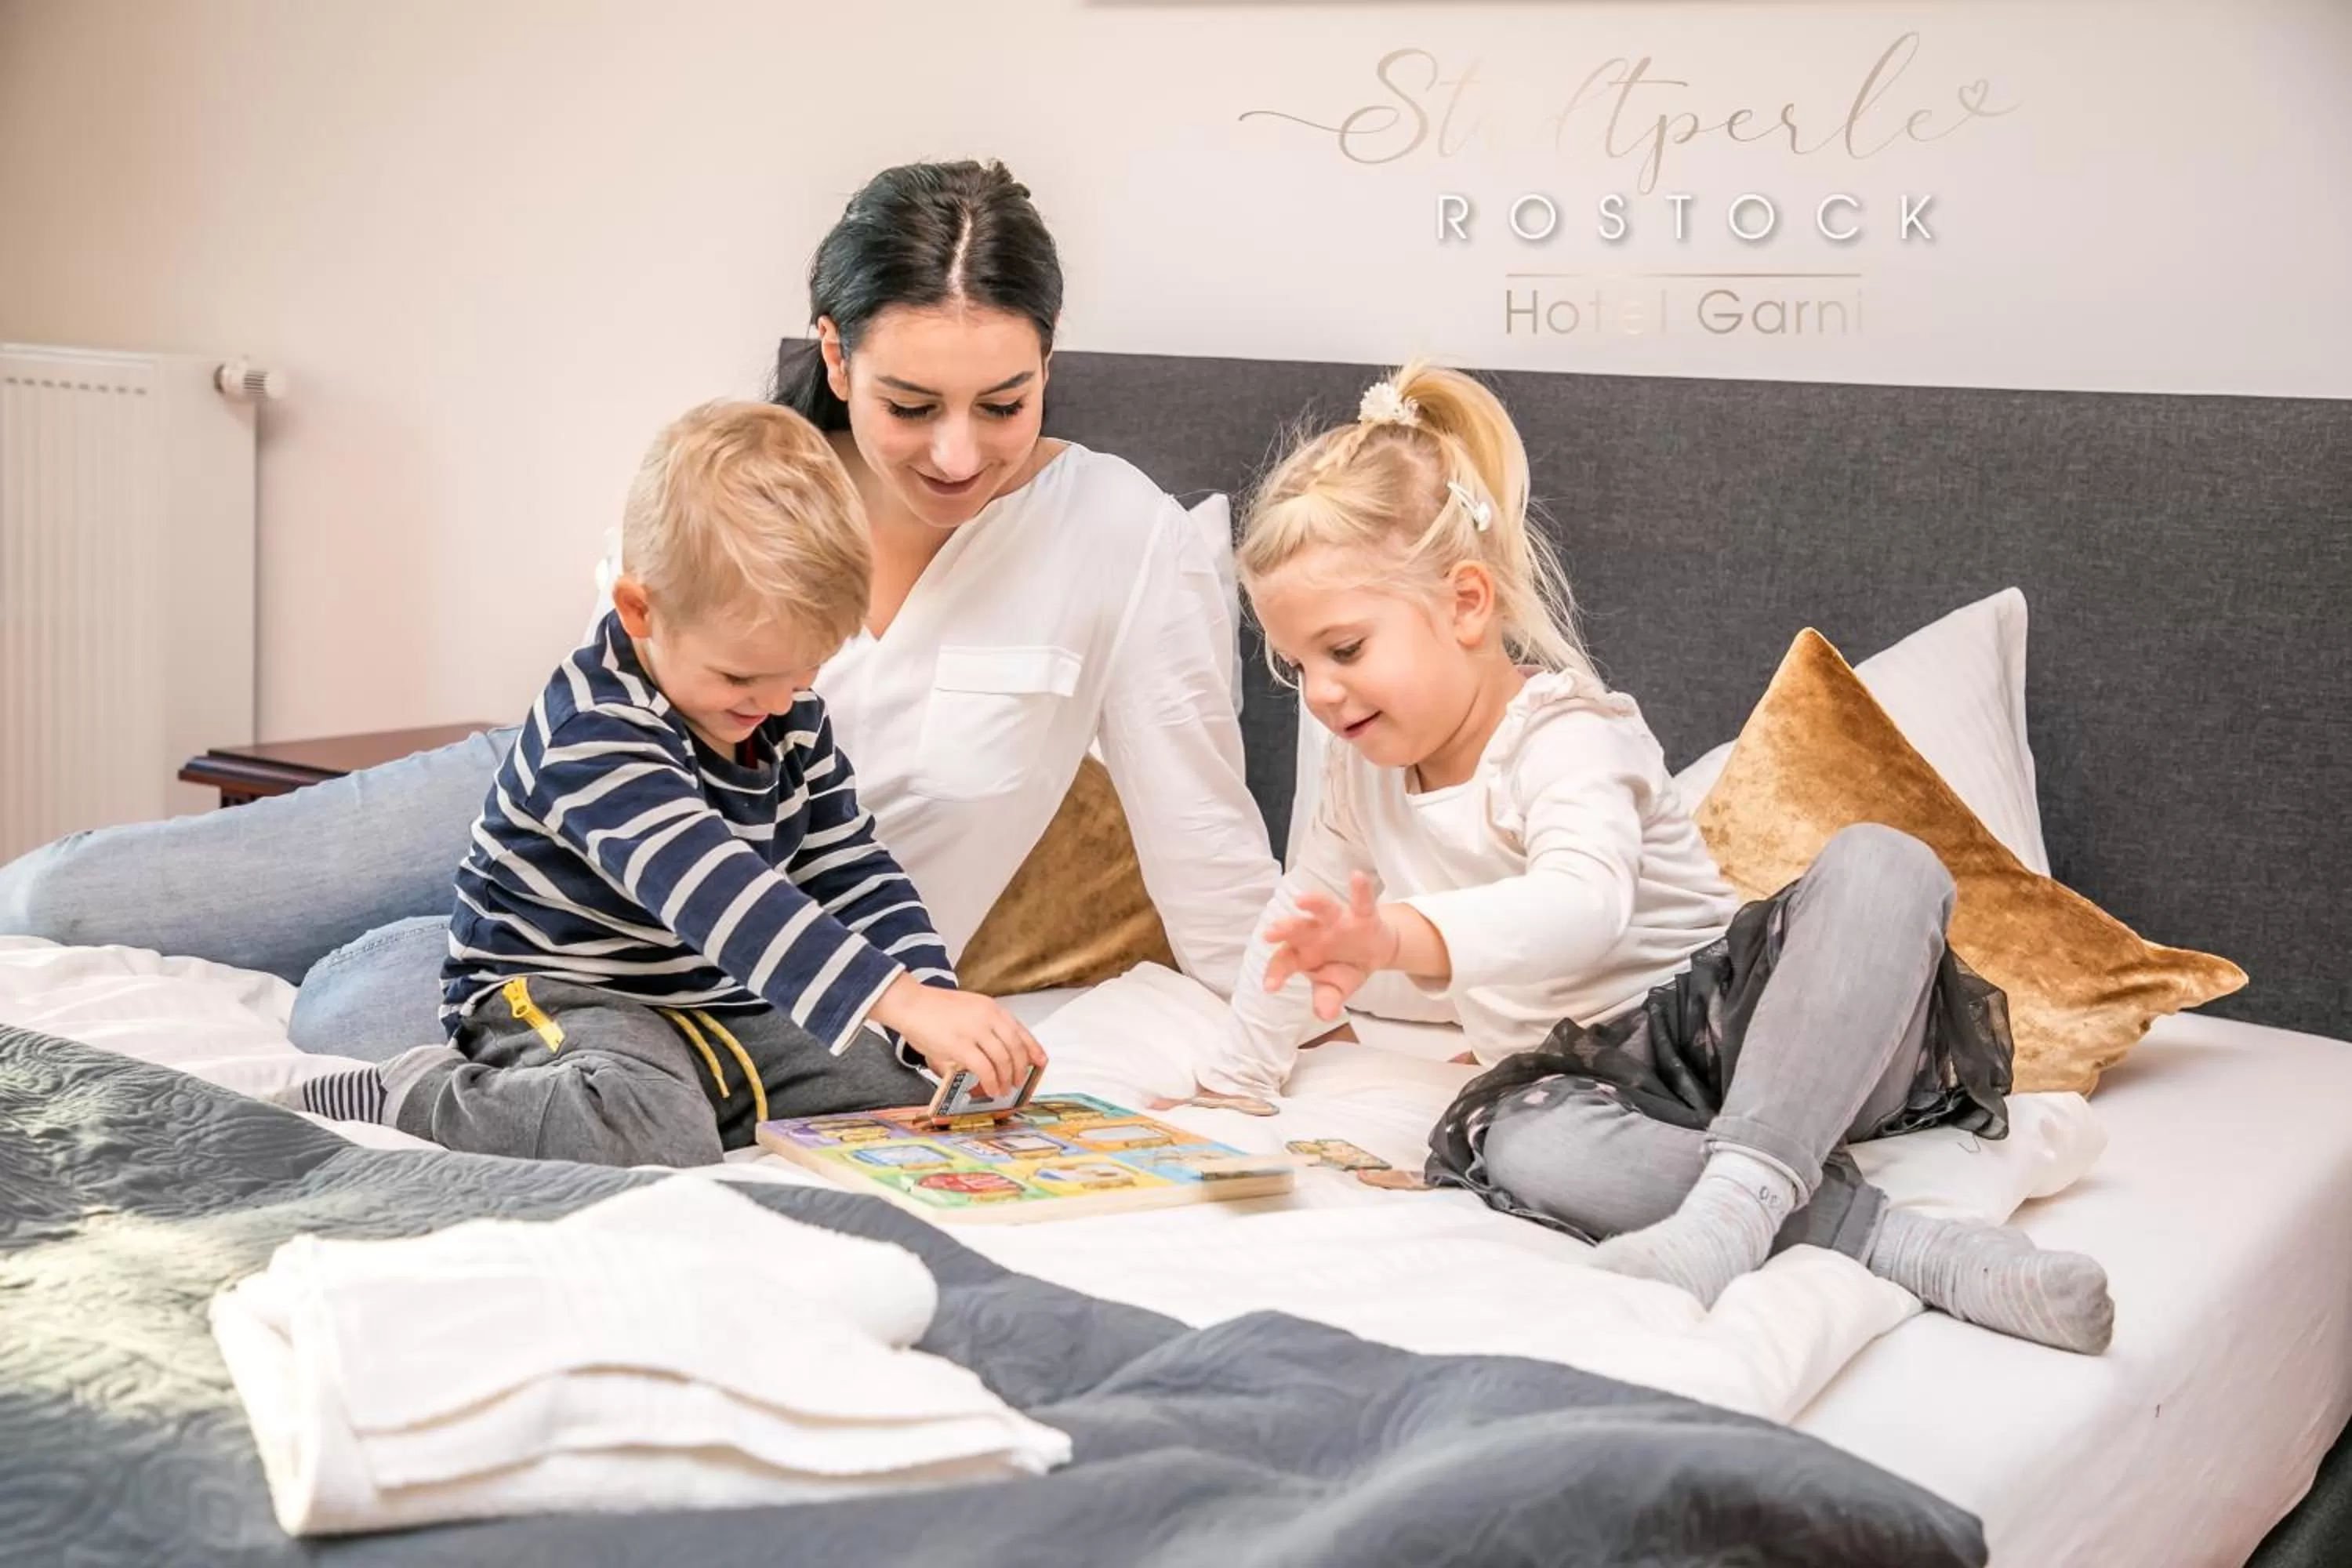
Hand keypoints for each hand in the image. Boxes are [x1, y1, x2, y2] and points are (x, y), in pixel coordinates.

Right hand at [868, 976, 1046, 1098]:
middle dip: (1021, 1068)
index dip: (1034, 1048)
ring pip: (1003, 1060)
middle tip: (1019, 1080)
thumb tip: (993, 1057)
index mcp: (991, 1008)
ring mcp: (975, 1031)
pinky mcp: (960, 1046)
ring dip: (1007, 1078)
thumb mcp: (967, 1010)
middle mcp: (988, 1018)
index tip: (1041, 1061)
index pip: (1020, 1030)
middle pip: (1015, 1048)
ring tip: (1004, 1089)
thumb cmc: (934, 1009)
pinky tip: (992, 1089)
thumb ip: (983, 1030)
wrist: (910, 1004)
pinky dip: (992, 1082)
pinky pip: (984, 1069)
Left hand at [1263, 871, 1399, 1022]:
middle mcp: (1315, 933)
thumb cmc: (1344, 967)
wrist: (1373, 951)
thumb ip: (1327, 999)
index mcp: (1302, 953)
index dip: (1276, 973)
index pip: (1284, 961)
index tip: (1270, 986)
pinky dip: (1360, 889)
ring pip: (1323, 909)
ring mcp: (1338, 921)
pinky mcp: (1362, 914)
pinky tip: (1358, 876)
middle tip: (1270, 933)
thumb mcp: (1337, 988)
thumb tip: (1324, 1014)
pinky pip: (1362, 901)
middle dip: (1284, 930)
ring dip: (1313, 904)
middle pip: (1297, 930)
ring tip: (1301, 900)